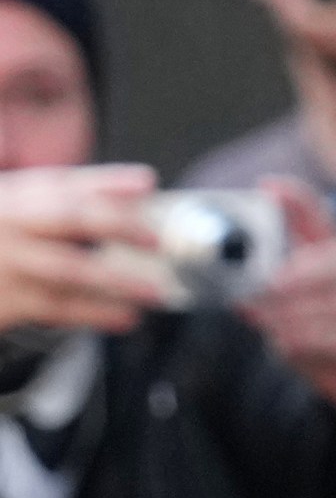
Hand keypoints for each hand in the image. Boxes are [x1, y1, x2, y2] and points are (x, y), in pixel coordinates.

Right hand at [0, 165, 163, 334]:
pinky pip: (56, 307)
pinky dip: (94, 312)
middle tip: (157, 239)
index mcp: (8, 198)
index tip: (147, 182)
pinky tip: (124, 316)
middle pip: (70, 218)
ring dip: (119, 281)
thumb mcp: (8, 210)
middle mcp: (7, 226)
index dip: (107, 181)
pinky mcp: (4, 303)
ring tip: (156, 291)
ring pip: (70, 269)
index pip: (62, 182)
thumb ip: (52, 203)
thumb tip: (131, 192)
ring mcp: (6, 264)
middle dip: (118, 224)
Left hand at [243, 183, 335, 434]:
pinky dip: (293, 344)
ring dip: (279, 323)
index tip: (267, 186)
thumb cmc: (322, 328)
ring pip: (308, 307)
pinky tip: (290, 347)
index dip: (294, 198)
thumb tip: (229, 276)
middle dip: (277, 284)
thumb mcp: (297, 298)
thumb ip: (268, 281)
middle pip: (313, 265)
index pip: (318, 215)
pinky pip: (317, 337)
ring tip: (272, 329)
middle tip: (249, 299)